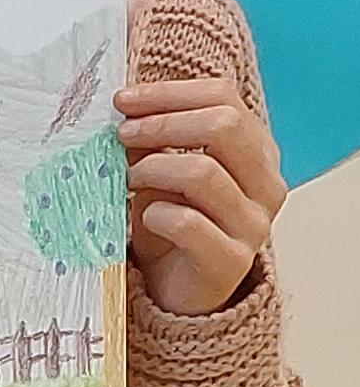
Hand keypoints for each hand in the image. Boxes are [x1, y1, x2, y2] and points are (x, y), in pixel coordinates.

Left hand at [118, 70, 282, 315]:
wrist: (180, 292)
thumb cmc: (172, 226)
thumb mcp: (162, 174)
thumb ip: (155, 142)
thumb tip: (128, 108)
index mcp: (256, 151)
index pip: (223, 98)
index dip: (170, 93)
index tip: (124, 101)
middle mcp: (266, 183)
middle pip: (223, 126)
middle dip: (162, 124)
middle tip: (121, 135)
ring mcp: (254, 223)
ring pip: (203, 172)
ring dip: (152, 168)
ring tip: (128, 180)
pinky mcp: (231, 260)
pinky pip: (188, 223)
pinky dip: (156, 214)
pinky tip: (145, 218)